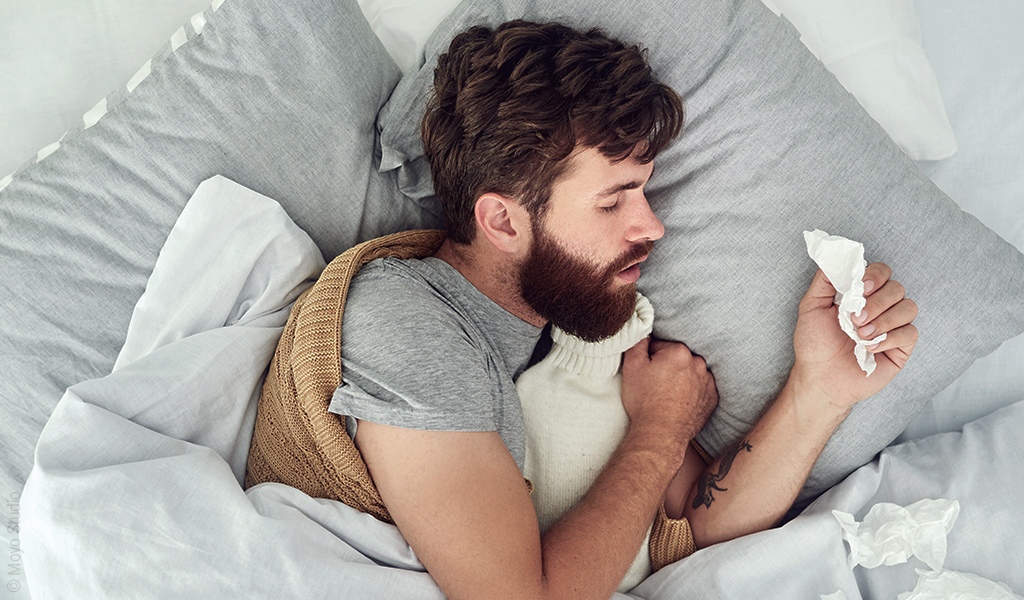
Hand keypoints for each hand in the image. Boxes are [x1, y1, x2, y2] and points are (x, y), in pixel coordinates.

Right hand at [621, 336, 717, 445]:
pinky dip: (692, 391)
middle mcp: (698, 363)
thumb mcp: (631, 366)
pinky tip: (679, 401)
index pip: (660, 346)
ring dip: (680, 378)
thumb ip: (638, 342)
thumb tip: (644, 332)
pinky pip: (700, 387)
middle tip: (655, 385)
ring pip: (690, 372)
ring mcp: (707, 381)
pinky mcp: (712, 398)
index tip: (646, 373)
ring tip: (667, 395)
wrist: (660, 433)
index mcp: (679, 351)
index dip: (649, 359)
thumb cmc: (644, 401)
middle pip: (677, 358)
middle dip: (667, 367)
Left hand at [792, 263, 918, 409]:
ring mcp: (893, 327)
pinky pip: (910, 333)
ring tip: (861, 335)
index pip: (882, 272)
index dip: (875, 275)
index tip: (859, 288)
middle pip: (897, 288)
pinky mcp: (901, 348)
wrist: (819, 378)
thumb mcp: (811, 307)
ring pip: (908, 308)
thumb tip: (835, 256)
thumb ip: (824, 280)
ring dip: (883, 320)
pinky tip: (869, 348)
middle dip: (876, 302)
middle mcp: (881, 307)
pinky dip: (890, 338)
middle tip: (855, 320)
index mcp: (861, 295)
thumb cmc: (814, 344)